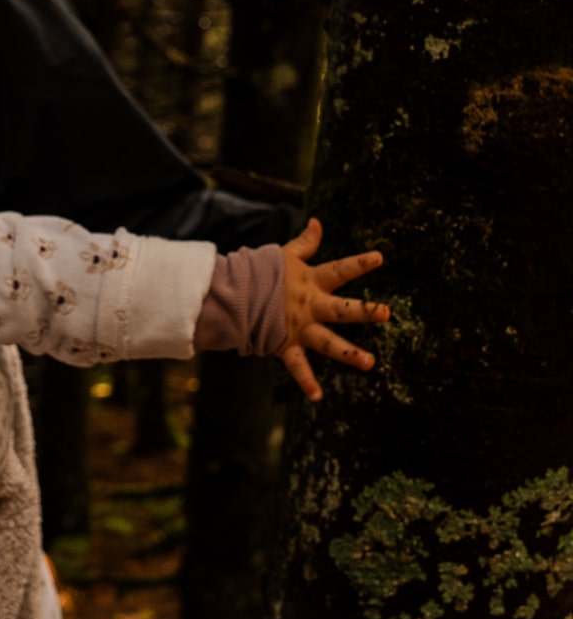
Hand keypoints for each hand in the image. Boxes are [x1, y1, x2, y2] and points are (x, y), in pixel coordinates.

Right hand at [279, 218, 389, 402]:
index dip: (358, 264)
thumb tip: (317, 222)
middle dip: (364, 311)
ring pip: (328, 342)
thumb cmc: (262, 272)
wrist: (233, 296)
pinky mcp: (286, 345)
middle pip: (340, 309)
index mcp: (311, 282)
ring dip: (348, 353)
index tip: (379, 258)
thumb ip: (306, 243)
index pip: (339, 270)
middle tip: (386, 313)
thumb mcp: (285, 255)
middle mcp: (309, 306)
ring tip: (370, 363)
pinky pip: (298, 367)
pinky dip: (306, 382)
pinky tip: (318, 396)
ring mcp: (299, 328)